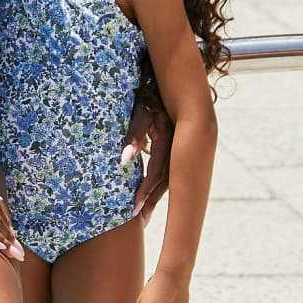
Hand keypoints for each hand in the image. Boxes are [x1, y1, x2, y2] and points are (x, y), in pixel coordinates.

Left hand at [123, 104, 173, 224]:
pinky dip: (158, 186)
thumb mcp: (139, 111)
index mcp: (169, 139)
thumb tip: (124, 160)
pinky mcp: (174, 148)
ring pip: (168, 178)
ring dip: (155, 197)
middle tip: (139, 221)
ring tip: (144, 217)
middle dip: (151, 201)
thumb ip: (134, 134)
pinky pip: (167, 171)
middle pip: (164, 181)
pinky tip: (150, 197)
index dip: (144, 191)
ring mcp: (178, 147)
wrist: (165, 81)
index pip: (156, 172)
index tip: (134, 208)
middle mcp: (177, 146)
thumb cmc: (147, 96)